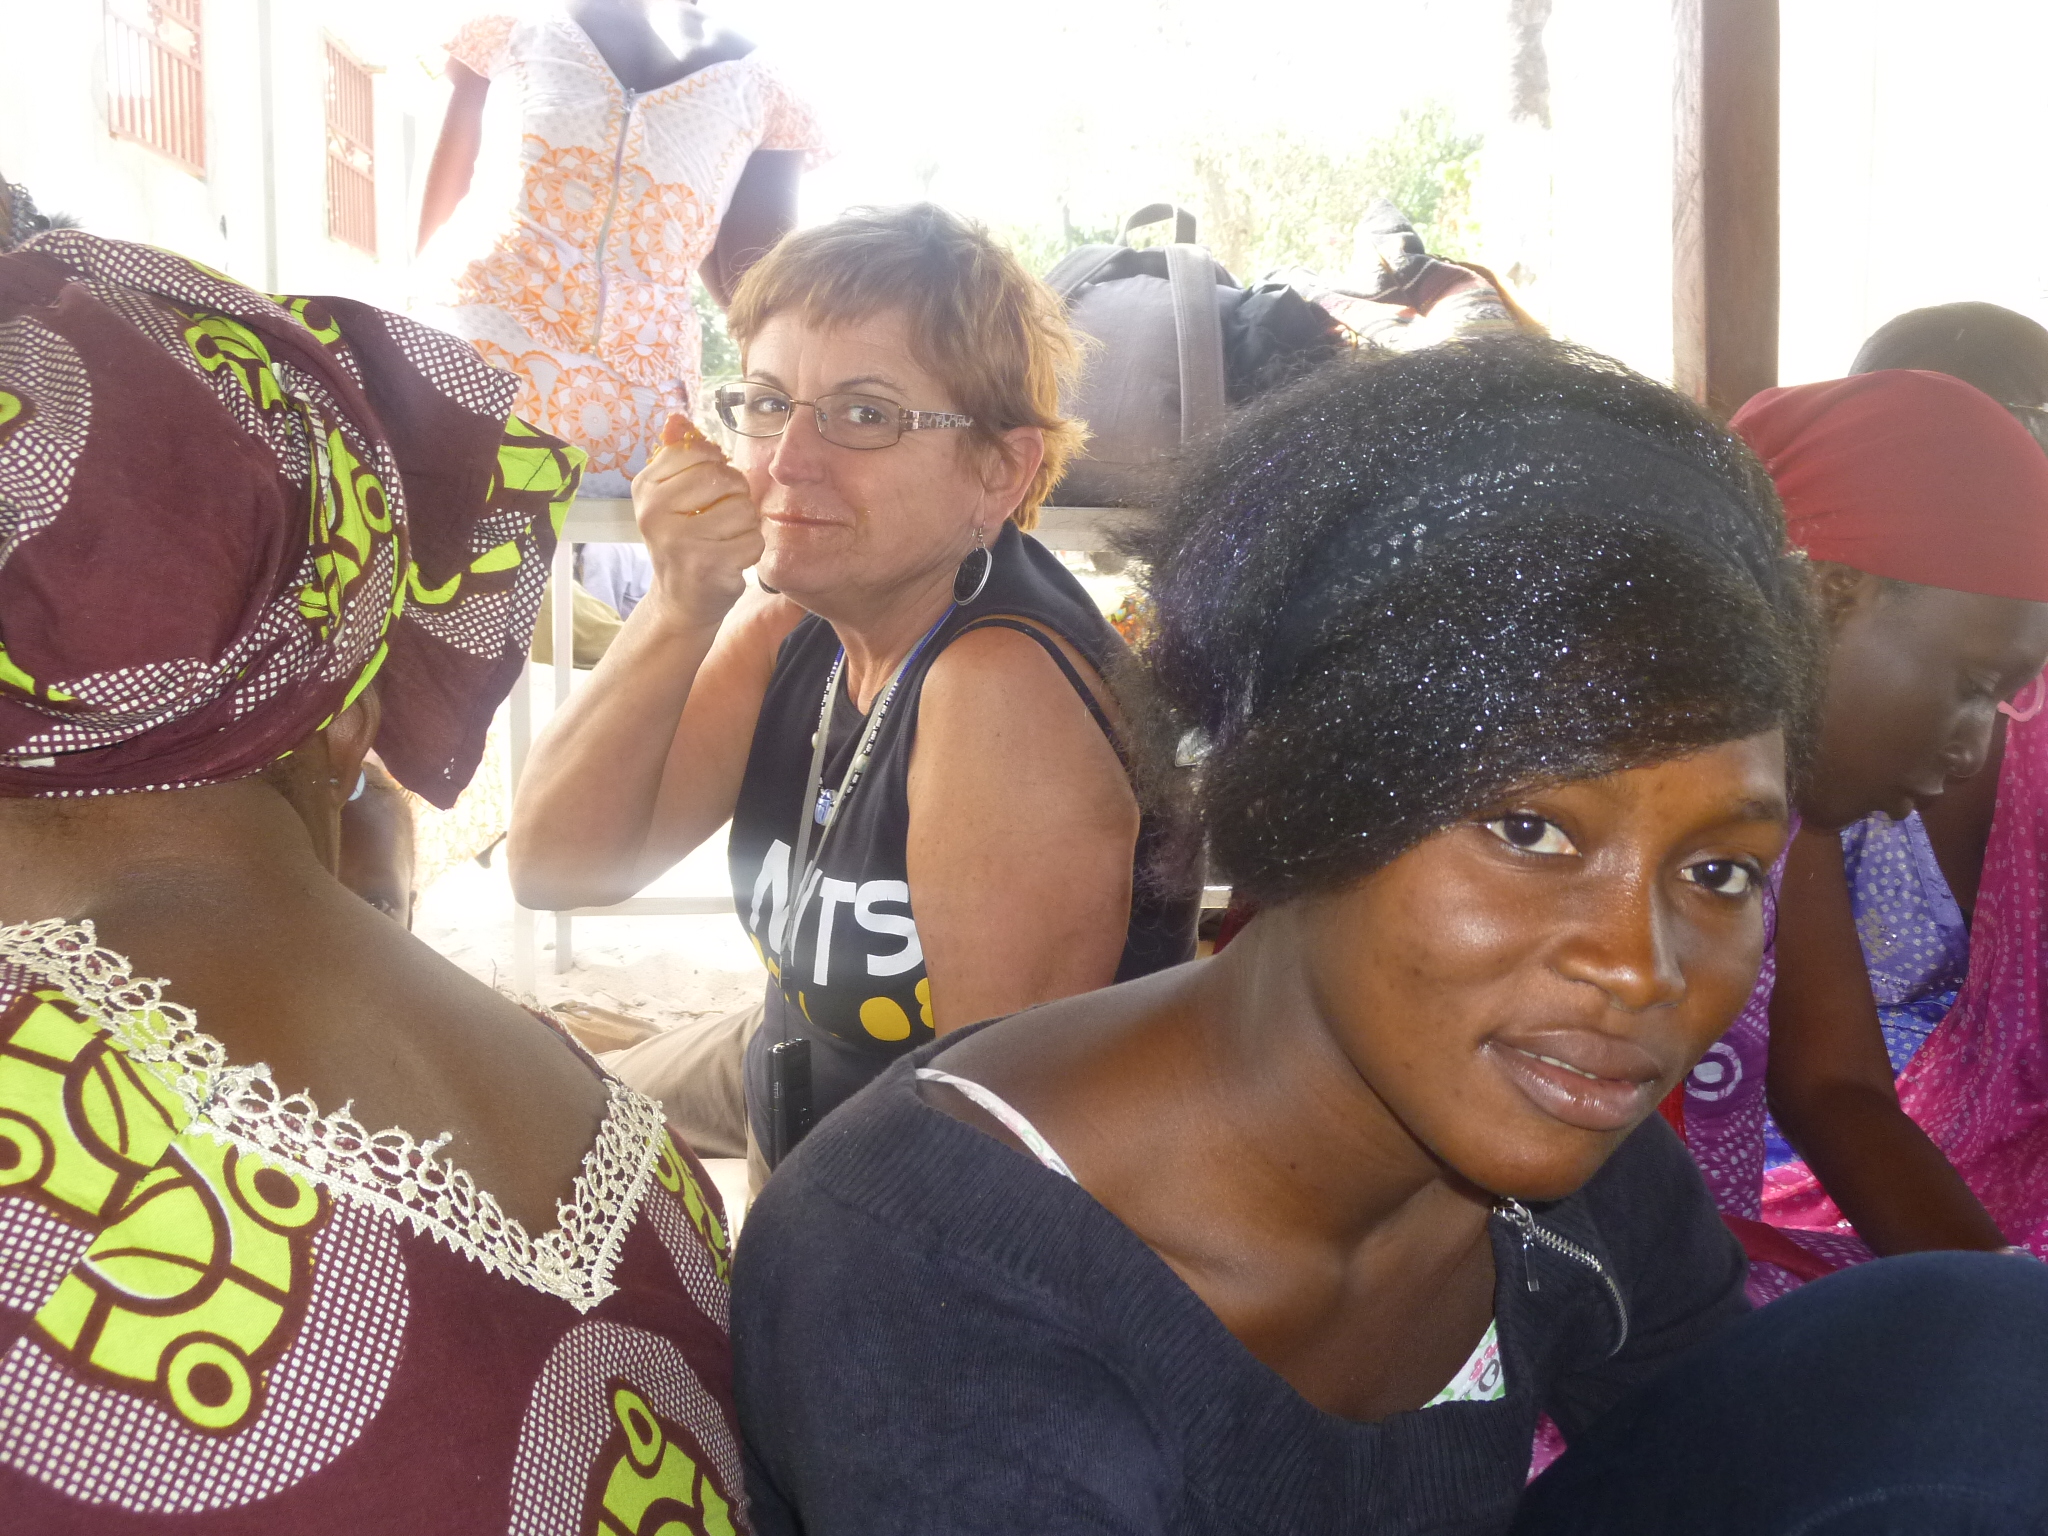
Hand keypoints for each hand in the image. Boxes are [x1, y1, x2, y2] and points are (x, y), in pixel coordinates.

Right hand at [632, 413, 762, 625]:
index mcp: (646, 487)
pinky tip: (730, 558)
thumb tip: (677, 417)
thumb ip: (678, 454)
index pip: (700, 451)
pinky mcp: (707, 565)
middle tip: (719, 518)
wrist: (680, 600)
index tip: (707, 490)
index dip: (717, 467)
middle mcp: (655, 512)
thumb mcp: (671, 495)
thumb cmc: (683, 539)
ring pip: (743, 509)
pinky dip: (750, 550)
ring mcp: (680, 540)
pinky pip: (753, 540)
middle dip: (734, 496)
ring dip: (744, 525)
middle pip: (724, 477)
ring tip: (724, 539)